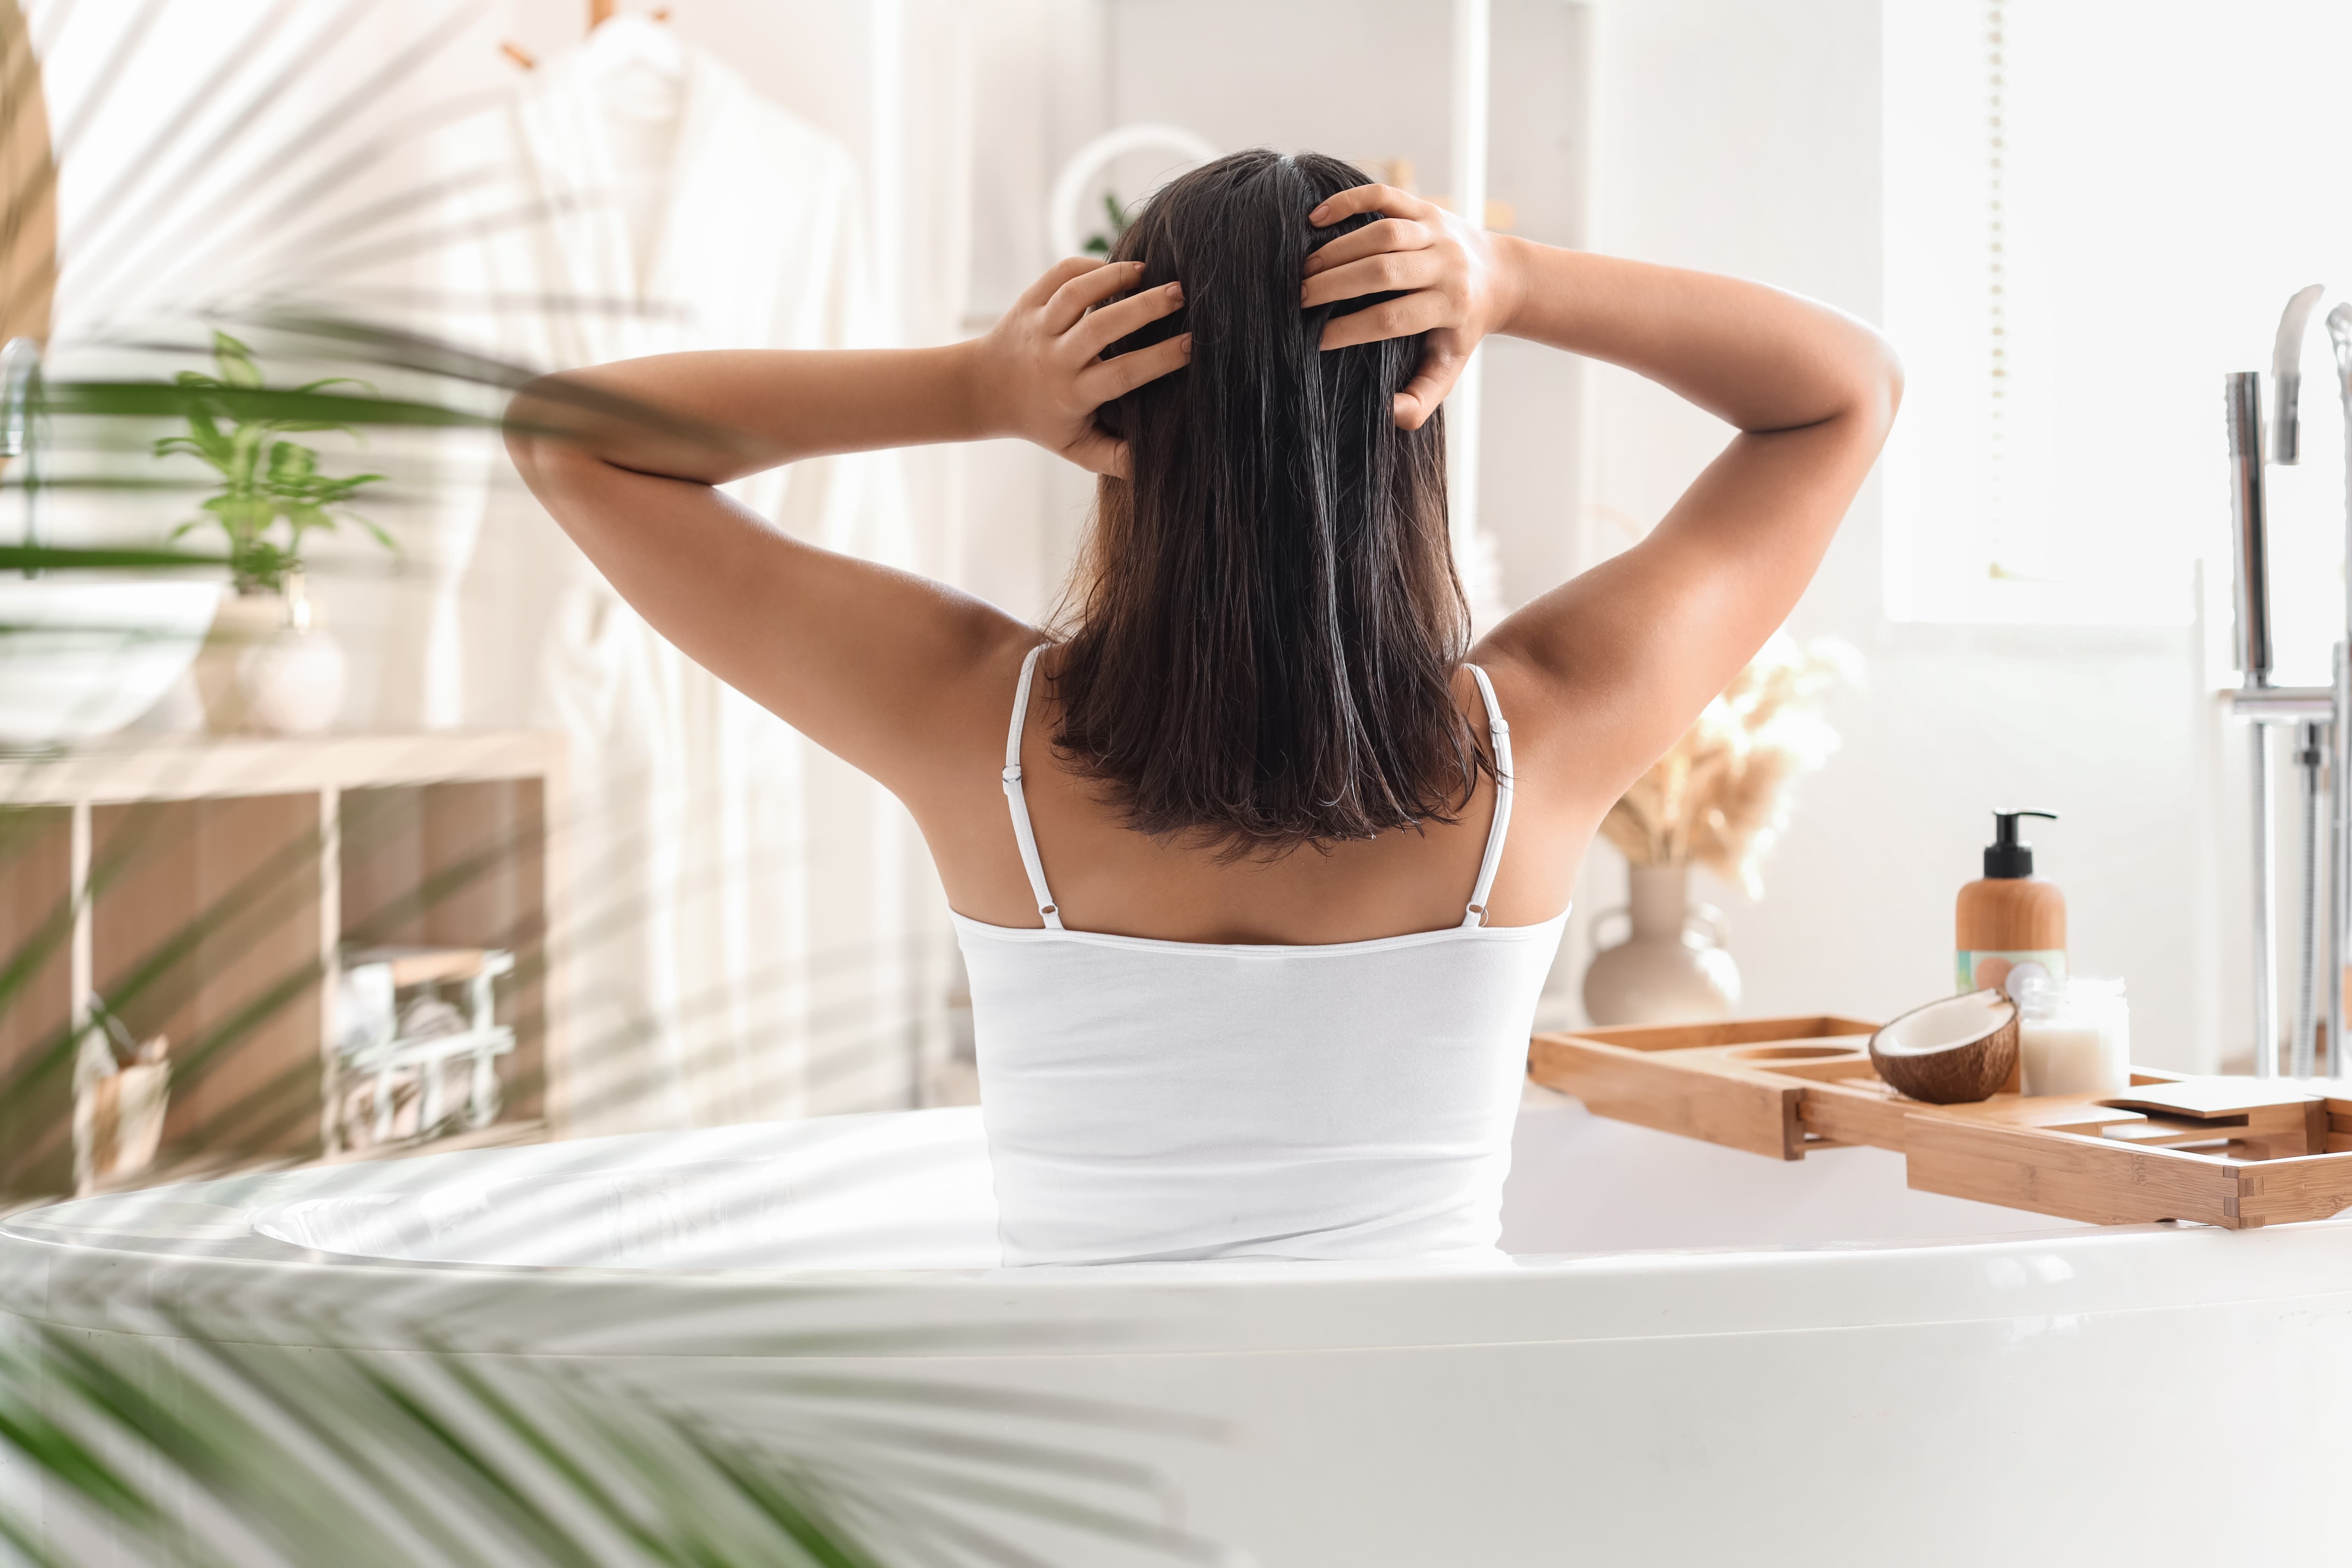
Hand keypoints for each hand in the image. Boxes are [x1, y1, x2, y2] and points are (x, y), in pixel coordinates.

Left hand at [968, 257, 1189, 475]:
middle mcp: (1055, 358)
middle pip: (1101, 327)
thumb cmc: (1042, 419)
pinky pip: (1059, 275)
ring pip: (1076, 294)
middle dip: (1143, 307)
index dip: (1157, 359)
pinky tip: (1114, 267)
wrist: (985, 391)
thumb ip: (1114, 458)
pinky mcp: (1028, 302)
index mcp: (1073, 394)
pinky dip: (1087, 265)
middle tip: (1180, 293)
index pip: (1121, 374)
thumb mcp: (1076, 448)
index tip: (1191, 344)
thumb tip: (1153, 468)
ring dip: (1114, 277)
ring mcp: (1039, 326)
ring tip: (1148, 270)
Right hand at [1302, 185, 1520, 429]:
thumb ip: (1422, 398)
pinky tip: (1315, 219)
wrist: (1500, 277)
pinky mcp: (1425, 207)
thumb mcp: (1448, 368)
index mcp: (1450, 307)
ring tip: (1304, 270)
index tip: (1316, 340)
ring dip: (1337, 250)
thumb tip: (1390, 415)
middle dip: (1334, 285)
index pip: (1391, 318)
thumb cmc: (1462, 329)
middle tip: (1299, 299)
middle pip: (1383, 271)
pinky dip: (1348, 202)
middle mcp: (1446, 265)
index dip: (1350, 329)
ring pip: (1381, 233)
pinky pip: (1384, 197)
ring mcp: (1436, 231)